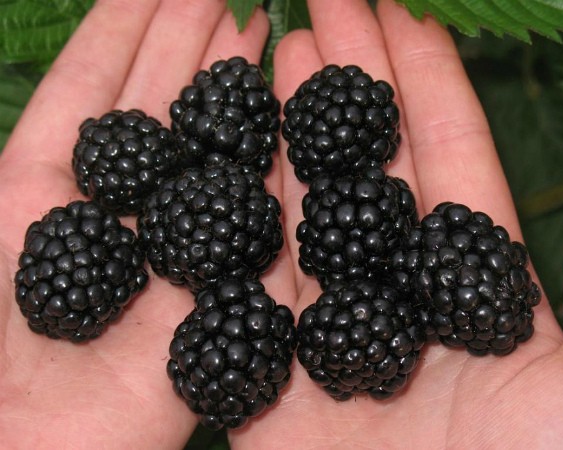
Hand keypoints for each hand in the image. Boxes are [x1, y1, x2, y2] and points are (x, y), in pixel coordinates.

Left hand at [0, 1, 271, 447]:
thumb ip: (27, 177)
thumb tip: (71, 116)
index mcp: (48, 192)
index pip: (93, 91)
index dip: (126, 31)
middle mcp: (117, 211)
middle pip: (156, 111)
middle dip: (186, 44)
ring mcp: (169, 248)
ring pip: (205, 155)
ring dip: (227, 92)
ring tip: (254, 27)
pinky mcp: (214, 294)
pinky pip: (245, 223)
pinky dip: (264, 171)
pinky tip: (283, 121)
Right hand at [230, 0, 562, 447]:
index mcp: (469, 290)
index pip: (441, 160)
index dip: (418, 85)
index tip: (393, 15)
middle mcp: (395, 298)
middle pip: (363, 169)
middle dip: (342, 85)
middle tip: (316, 12)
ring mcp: (325, 333)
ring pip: (298, 213)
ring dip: (283, 136)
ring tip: (265, 57)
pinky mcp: (267, 382)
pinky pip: (243, 292)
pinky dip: (227, 230)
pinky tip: (214, 162)